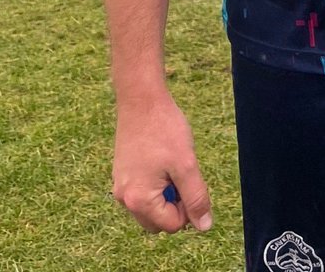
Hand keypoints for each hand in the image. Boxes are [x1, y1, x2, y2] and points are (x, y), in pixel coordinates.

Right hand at [112, 93, 212, 233]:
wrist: (141, 98)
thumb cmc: (164, 129)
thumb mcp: (187, 165)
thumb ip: (196, 198)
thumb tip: (204, 227)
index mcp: (138, 200)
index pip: (171, 226)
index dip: (188, 208)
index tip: (191, 180)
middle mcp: (123, 198)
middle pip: (158, 221)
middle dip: (175, 205)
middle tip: (182, 174)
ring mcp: (120, 185)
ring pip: (150, 207)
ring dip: (166, 194)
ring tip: (171, 165)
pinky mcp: (121, 173)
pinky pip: (142, 191)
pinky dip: (155, 184)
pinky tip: (161, 160)